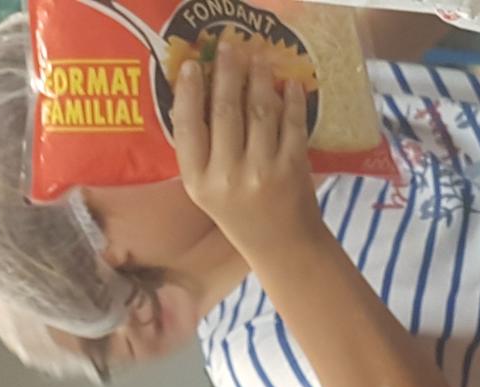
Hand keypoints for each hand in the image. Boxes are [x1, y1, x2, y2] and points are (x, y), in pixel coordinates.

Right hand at [172, 47, 321, 254]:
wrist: (281, 246)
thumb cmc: (239, 213)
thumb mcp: (208, 189)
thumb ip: (202, 149)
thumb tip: (200, 92)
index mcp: (199, 182)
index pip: (188, 126)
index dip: (190, 91)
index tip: (194, 64)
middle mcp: (227, 177)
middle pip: (226, 110)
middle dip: (228, 71)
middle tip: (229, 47)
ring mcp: (262, 172)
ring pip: (259, 110)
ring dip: (260, 78)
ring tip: (259, 58)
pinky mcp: (292, 168)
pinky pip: (291, 122)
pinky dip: (292, 99)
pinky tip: (289, 84)